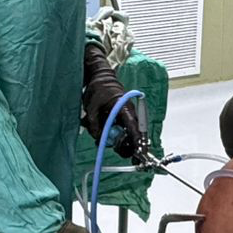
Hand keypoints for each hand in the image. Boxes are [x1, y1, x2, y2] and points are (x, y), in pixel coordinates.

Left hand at [82, 46, 148, 160]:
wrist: (99, 77)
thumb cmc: (98, 88)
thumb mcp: (92, 107)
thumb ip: (94, 124)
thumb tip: (98, 139)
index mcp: (126, 109)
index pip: (135, 129)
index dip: (138, 143)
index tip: (140, 154)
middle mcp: (129, 115)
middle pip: (132, 137)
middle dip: (123, 146)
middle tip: (112, 148)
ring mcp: (124, 117)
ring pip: (123, 136)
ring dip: (111, 139)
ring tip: (96, 132)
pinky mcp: (119, 119)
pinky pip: (116, 131)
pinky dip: (108, 133)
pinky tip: (97, 127)